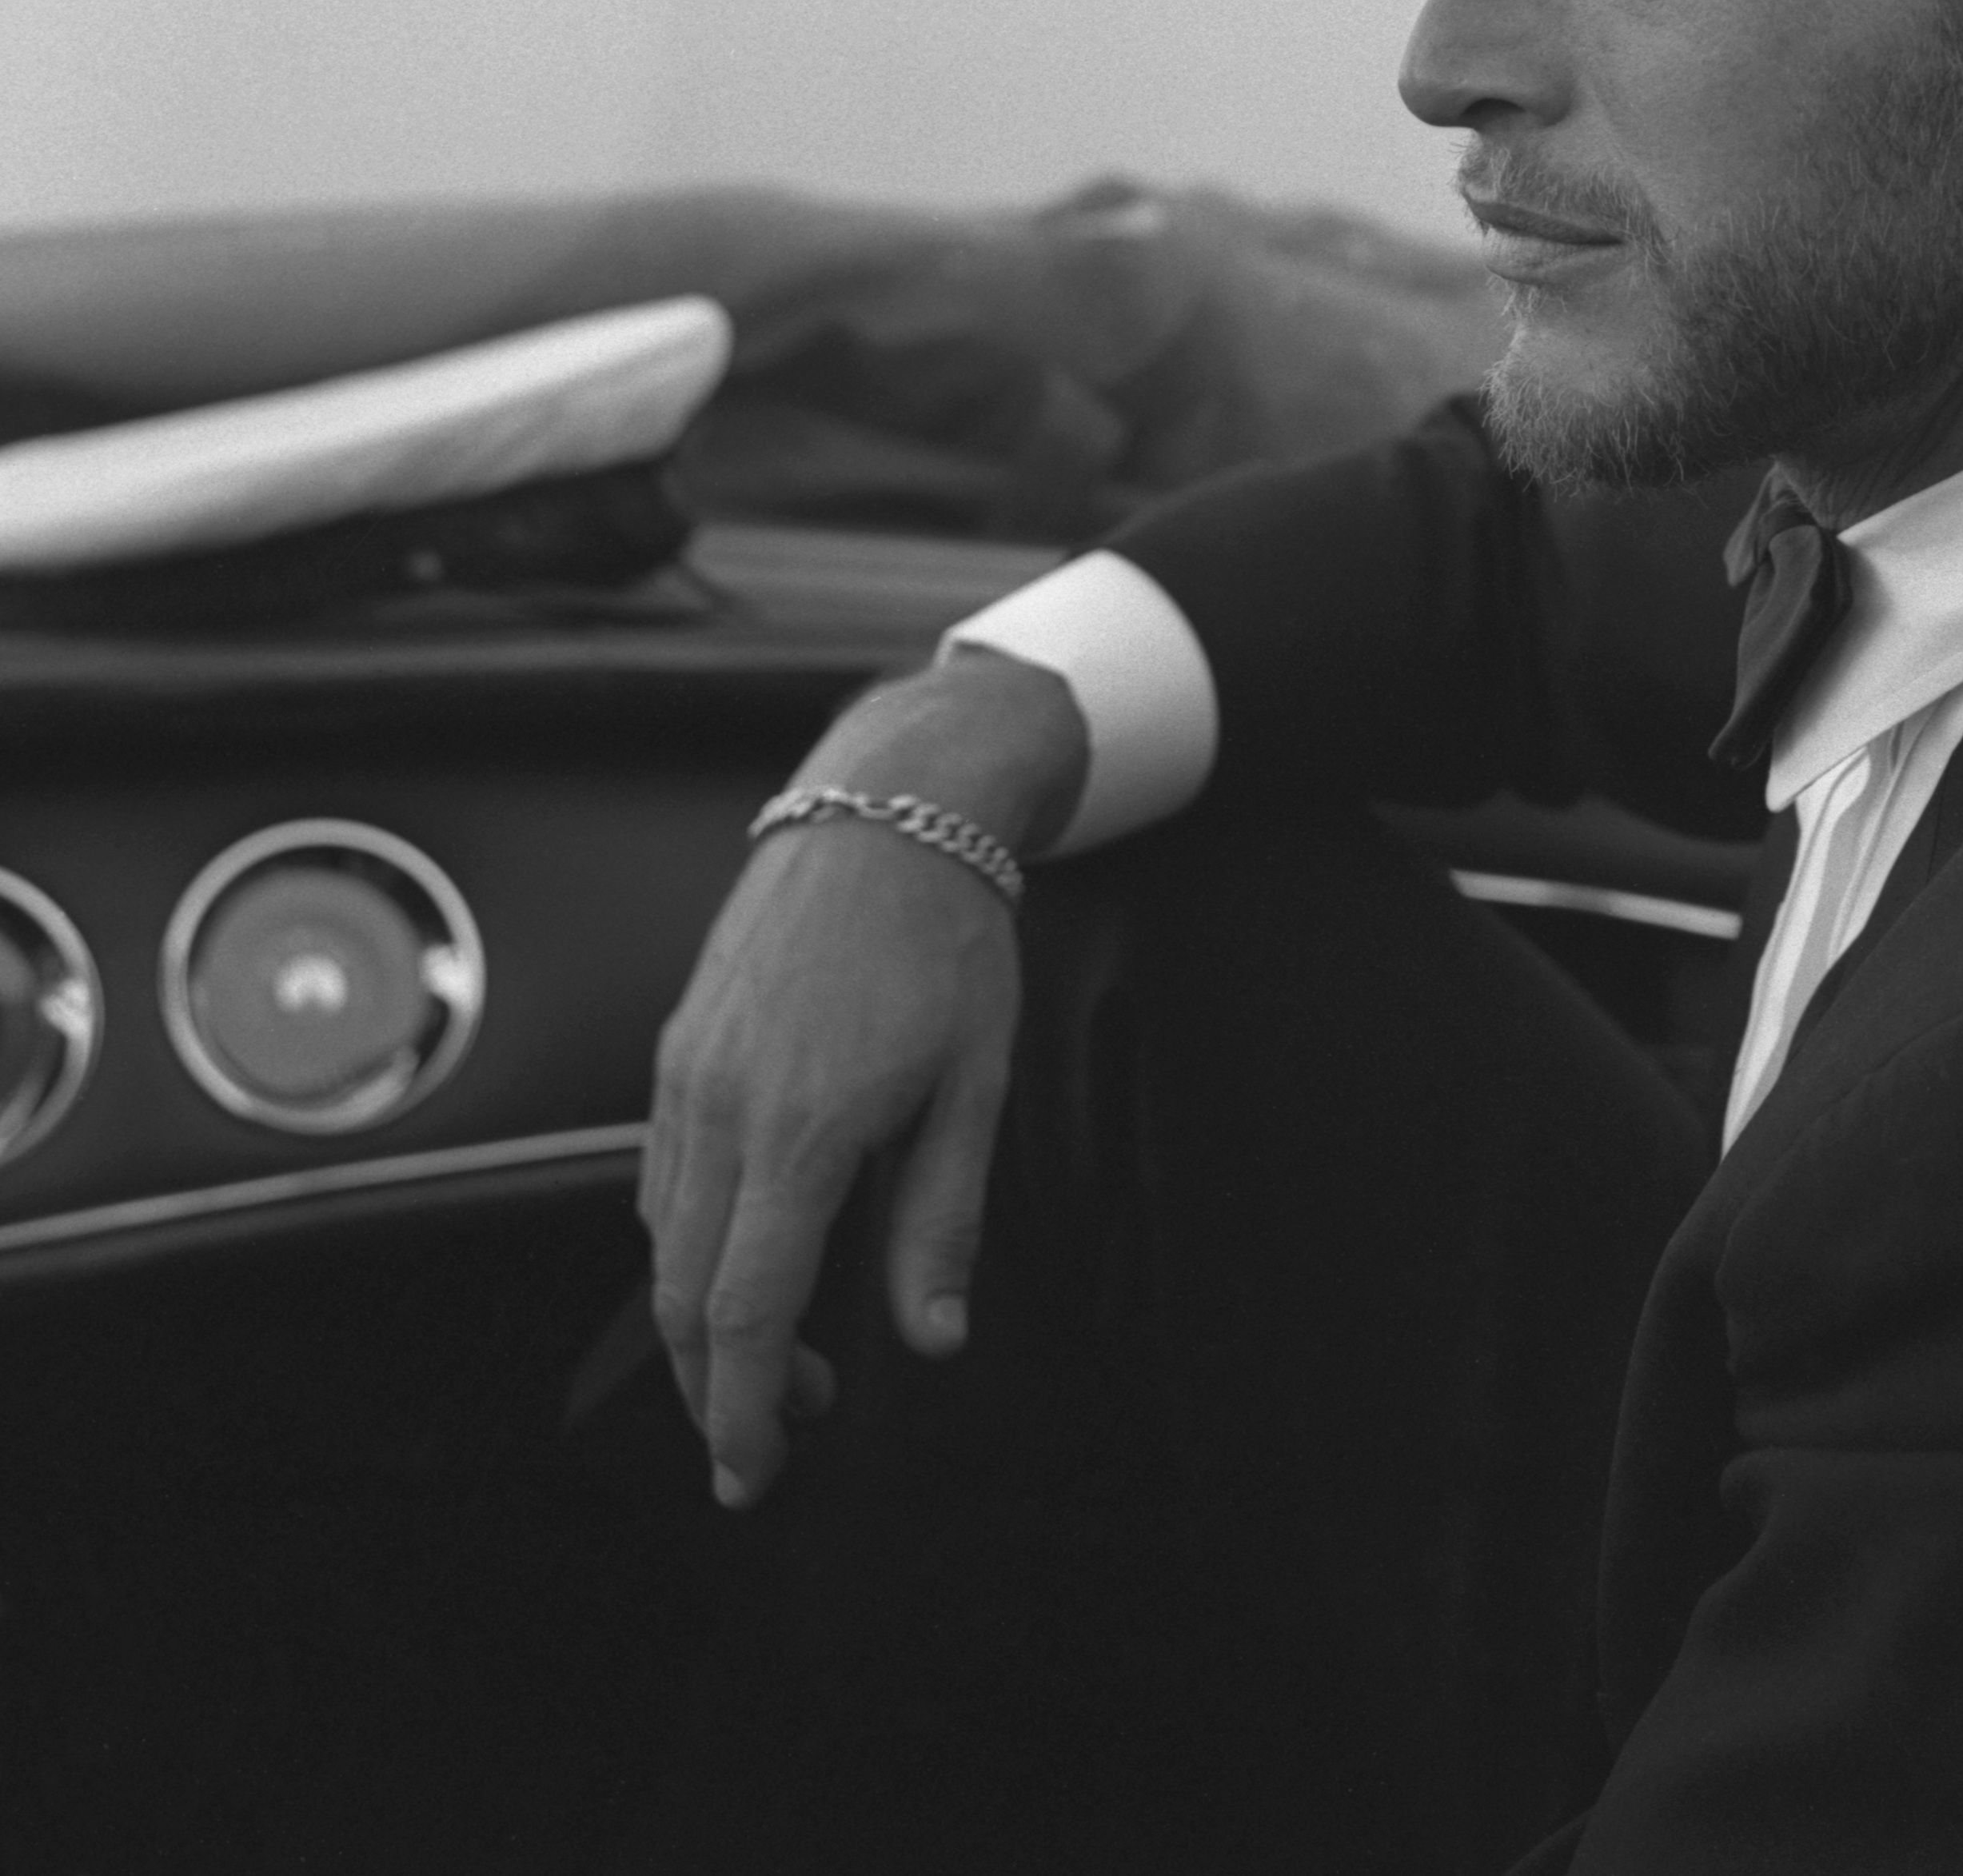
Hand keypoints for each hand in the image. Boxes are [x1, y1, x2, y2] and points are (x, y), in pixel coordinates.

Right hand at [640, 652, 1087, 1506]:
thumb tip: (933, 1340)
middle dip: (718, 1390)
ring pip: (664, 1241)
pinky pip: (663, 1178)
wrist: (884, 813)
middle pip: (685, 1295)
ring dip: (704, 1320)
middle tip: (771, 1447)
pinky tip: (748, 1256)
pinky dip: (690, 1243)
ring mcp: (687, 1076)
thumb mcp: (976, 1083)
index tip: (758, 1475)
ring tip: (782, 1359)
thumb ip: (943, 1218)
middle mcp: (723, 1109)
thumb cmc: (945, 941)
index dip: (747, 1409)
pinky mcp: (677, 1049)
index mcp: (804, 1131)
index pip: (747, 1312)